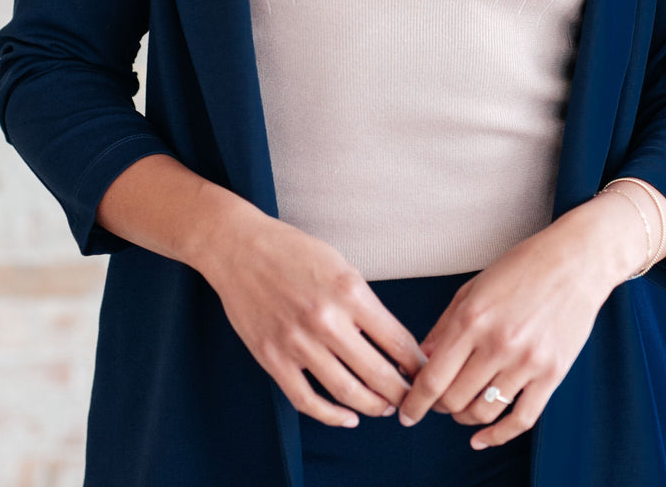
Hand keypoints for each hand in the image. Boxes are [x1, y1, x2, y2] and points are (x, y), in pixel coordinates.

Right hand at [196, 203, 426, 428]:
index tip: (425, 372)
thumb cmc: (294, 251)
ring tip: (385, 408)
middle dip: (403, 393)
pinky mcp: (272, 358)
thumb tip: (392, 340)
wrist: (240, 248)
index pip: (398, 341)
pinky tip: (348, 417)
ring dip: (373, 406)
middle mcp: (327, 320)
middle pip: (379, 374)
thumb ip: (365, 302)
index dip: (417, 364)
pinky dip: (331, 416)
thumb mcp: (341, 265)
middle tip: (413, 399)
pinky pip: (307, 400)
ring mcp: (298, 343)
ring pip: (347, 393)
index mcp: (350, 292)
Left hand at [398, 202, 630, 448]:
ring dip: (464, 419)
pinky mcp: (552, 374)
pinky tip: (482, 438)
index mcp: (472, 318)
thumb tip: (422, 359)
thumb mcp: (473, 288)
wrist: (575, 262)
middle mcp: (497, 343)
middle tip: (436, 403)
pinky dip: (498, 435)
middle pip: (454, 399)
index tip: (406, 413)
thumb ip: (445, 326)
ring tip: (460, 411)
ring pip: (483, 411)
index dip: (414, 402)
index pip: (433, 377)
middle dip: (438, 407)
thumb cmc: (521, 268)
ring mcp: (527, 361)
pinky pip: (522, 419)